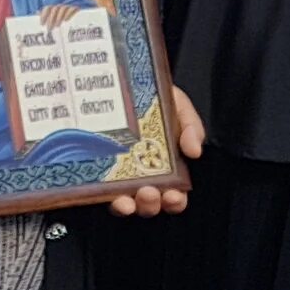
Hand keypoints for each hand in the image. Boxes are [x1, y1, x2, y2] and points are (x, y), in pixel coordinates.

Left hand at [40, 3, 77, 30]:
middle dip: (51, 19)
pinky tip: (66, 20)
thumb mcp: (54, 25)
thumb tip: (36, 12)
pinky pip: (72, 9)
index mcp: (54, 10)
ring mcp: (69, 8)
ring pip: (62, 9)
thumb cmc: (64, 27)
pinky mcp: (77, 10)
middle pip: (54, 9)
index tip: (41, 24)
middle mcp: (61, 7)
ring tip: (57, 26)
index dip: (44, 15)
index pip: (47, 8)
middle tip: (49, 29)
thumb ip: (46, 19)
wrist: (79, 26)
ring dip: (59, 17)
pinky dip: (69, 14)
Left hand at [109, 84, 204, 216]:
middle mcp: (143, 177)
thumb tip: (195, 150)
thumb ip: (192, 127)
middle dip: (149, 204)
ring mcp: (117, 176)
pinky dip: (101, 194)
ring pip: (123, 202)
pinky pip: (97, 190)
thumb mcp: (180, 108)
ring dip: (126, 205)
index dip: (175, 202)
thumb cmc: (156, 100)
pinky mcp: (95, 171)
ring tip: (126, 199)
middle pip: (148, 203)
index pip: (174, 196)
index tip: (174, 196)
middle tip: (149, 193)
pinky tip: (103, 190)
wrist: (127, 84)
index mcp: (168, 168)